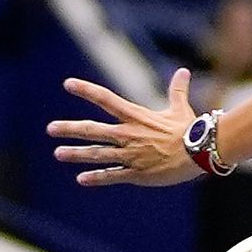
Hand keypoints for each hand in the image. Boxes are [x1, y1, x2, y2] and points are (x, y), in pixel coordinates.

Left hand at [50, 67, 199, 187]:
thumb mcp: (180, 109)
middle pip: (93, 130)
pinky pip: (112, 176)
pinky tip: (81, 179)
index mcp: (136, 117)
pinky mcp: (137, 173)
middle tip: (50, 128)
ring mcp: (131, 155)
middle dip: (70, 128)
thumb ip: (177, 90)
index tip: (68, 84)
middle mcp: (128, 134)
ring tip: (58, 153)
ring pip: (97, 154)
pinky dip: (96, 178)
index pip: (105, 99)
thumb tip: (184, 71)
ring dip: (76, 154)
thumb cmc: (191, 130)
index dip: (86, 90)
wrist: (200, 152)